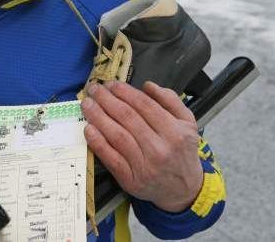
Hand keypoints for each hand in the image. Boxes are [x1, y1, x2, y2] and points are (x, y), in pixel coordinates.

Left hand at [81, 80, 202, 212]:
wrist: (184, 189)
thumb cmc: (181, 151)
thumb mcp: (187, 123)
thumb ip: (170, 100)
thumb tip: (147, 86)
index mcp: (175, 131)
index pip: (144, 105)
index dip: (124, 92)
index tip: (111, 84)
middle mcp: (160, 148)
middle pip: (127, 117)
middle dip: (107, 100)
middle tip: (94, 89)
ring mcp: (144, 166)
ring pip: (117, 135)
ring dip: (98, 117)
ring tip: (87, 104)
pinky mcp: (131, 179)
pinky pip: (111, 158)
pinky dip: (98, 142)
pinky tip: (88, 129)